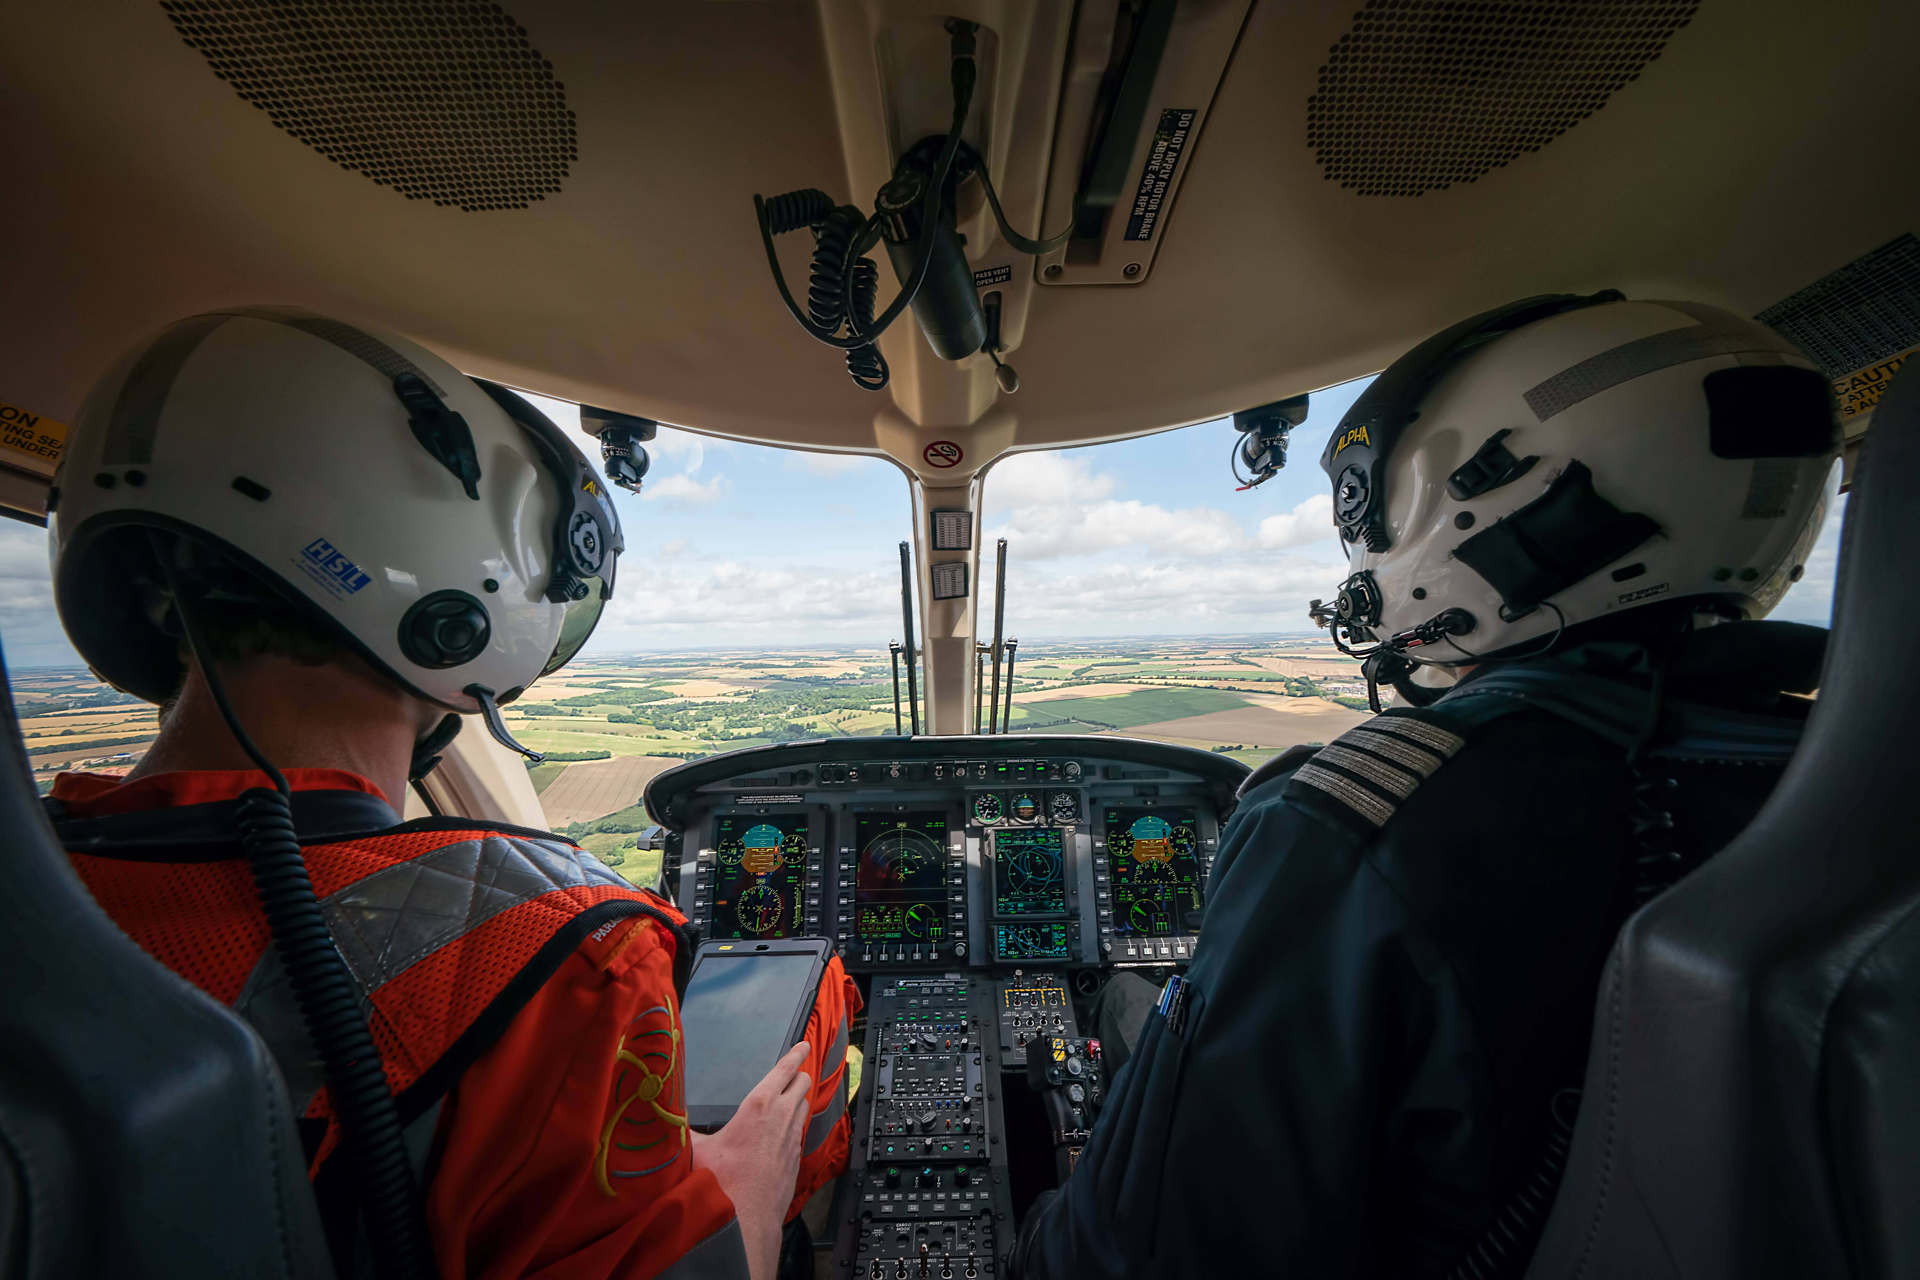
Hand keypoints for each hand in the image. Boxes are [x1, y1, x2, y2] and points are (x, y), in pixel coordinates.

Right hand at [690, 1041, 811, 1279]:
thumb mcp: (696, 1149)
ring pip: (803, 1108)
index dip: (795, 1054)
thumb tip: (665, 1117)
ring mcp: (792, 1140)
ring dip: (797, 1101)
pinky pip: (799, 1134)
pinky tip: (781, 1135)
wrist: (745, 1220)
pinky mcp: (795, 1160)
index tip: (803, 1045)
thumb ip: (684, 1129)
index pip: (785, 1070)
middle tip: (792, 1071)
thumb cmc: (720, 1182)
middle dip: (798, 1075)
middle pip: (802, 1084)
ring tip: (788, 1099)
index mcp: (760, 1105)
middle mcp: (782, 1117)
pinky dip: (793, 1127)